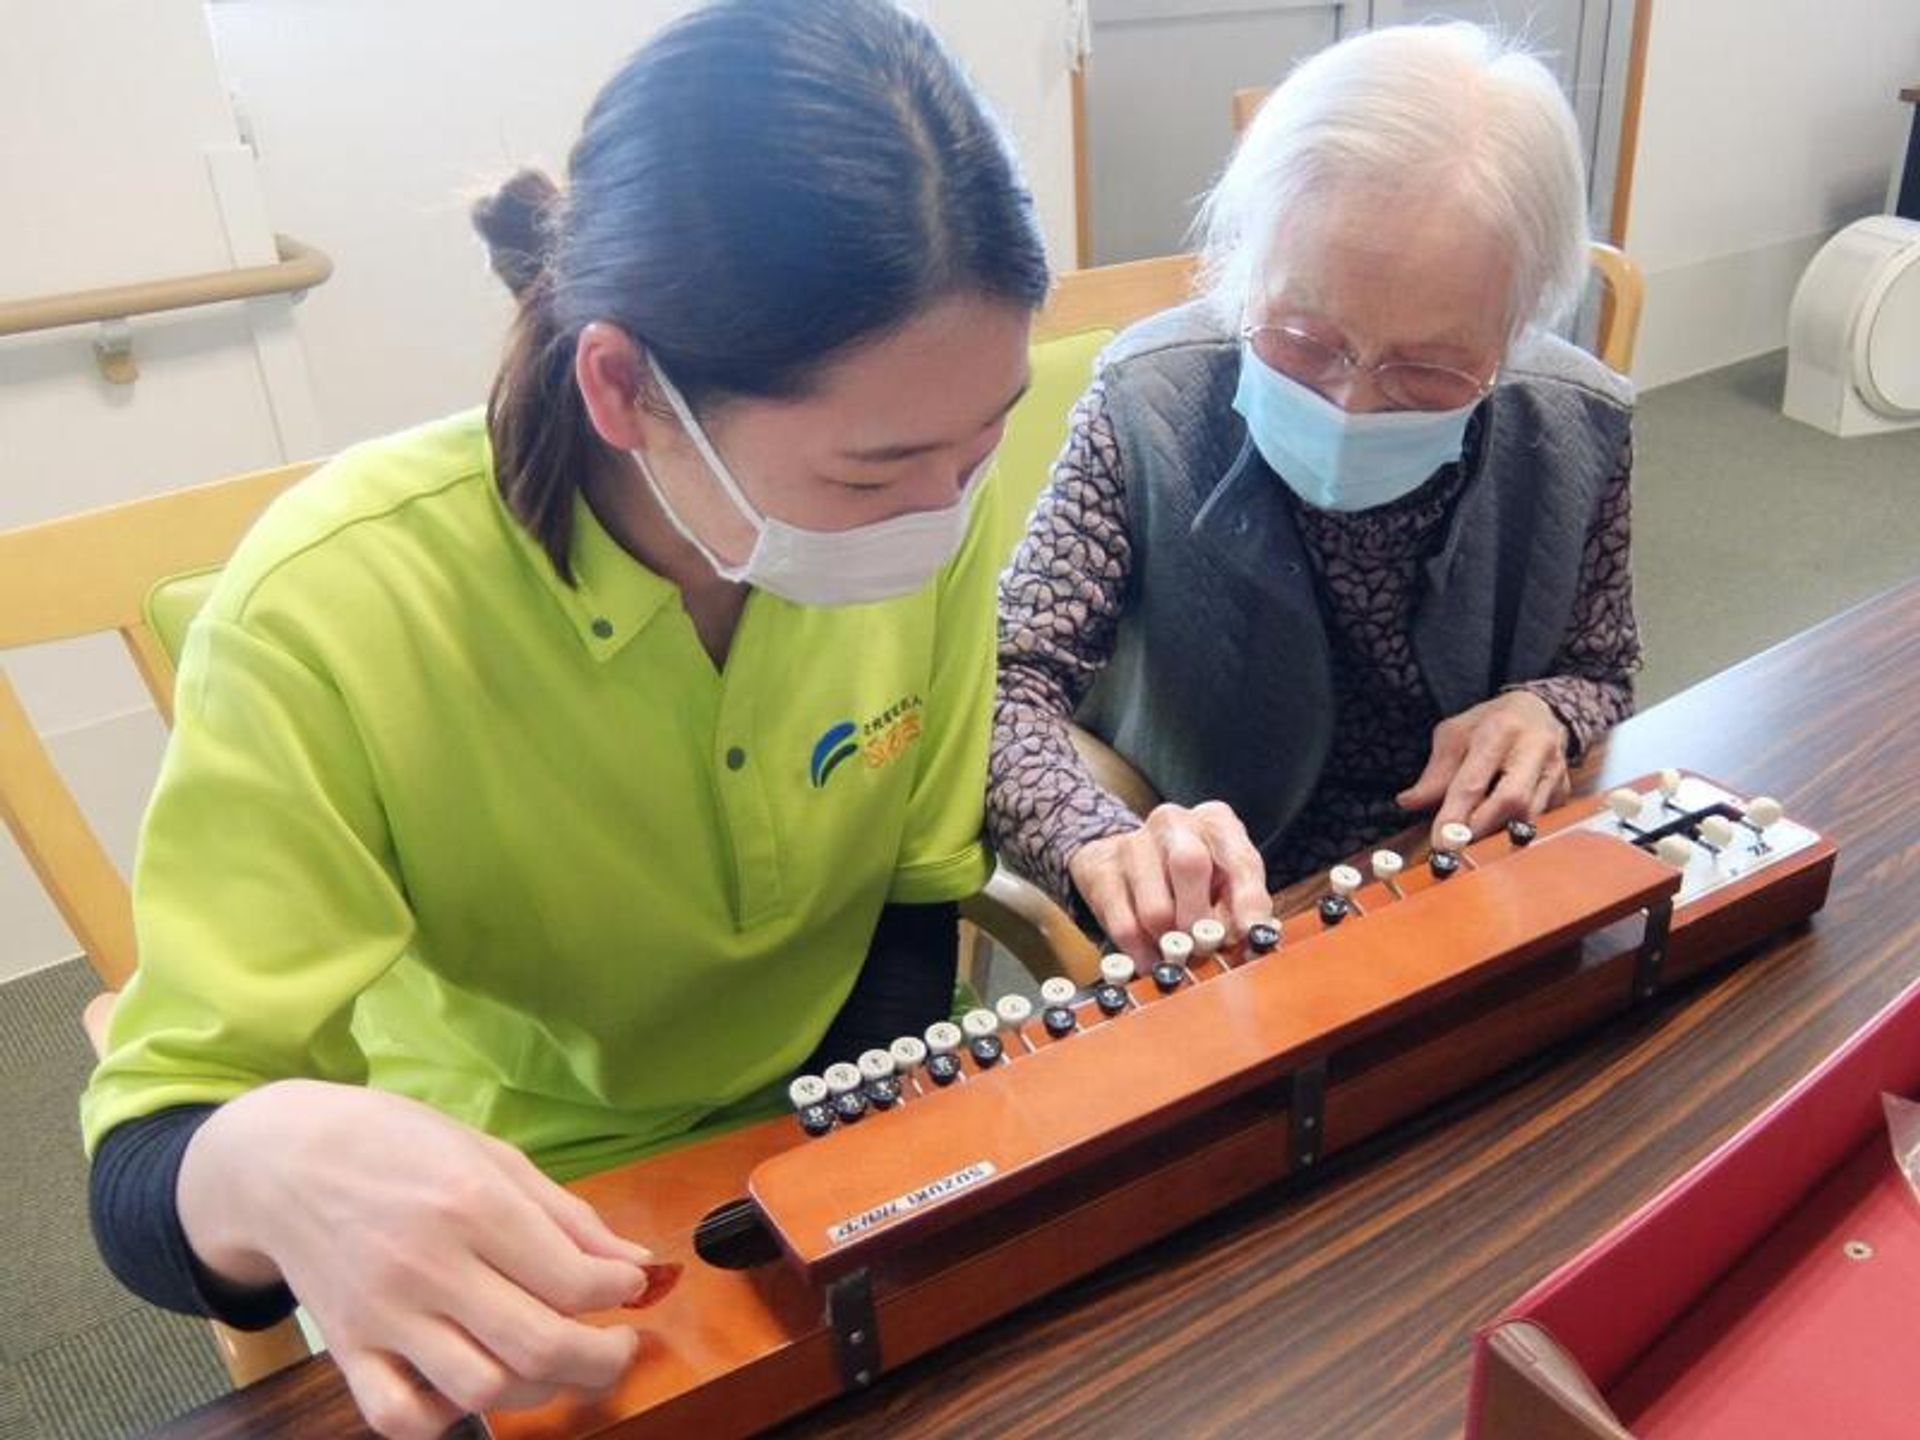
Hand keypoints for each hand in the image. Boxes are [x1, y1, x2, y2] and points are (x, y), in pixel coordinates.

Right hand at [179, 1081, 651, 1439]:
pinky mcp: (347, 1349)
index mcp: (472, 1205)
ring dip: (539, 1390)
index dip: (621, 1292)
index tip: (631, 1286)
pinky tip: (474, 1385)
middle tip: (619, 1347)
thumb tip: (636, 1264)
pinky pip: (400, 1415)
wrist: (283, 1159)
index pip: (573, 1280)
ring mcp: (384, 1315)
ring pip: (482, 1390)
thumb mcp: (491, 1154)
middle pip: (538, 1346)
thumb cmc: (398, 1144)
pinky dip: (446, 1419)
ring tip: (556, 1362)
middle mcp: (429, 1266)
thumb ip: (567, 1215)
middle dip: (601, 1359)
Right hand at [1066, 801, 1271, 965]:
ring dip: (1170, 944)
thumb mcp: (1224, 881)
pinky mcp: (1100, 869)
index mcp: (1216, 822)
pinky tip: (1150, 961)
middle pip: (1189, 864)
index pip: (1239, 860)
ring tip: (1177, 957)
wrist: (1125, 857)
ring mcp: (1133, 843)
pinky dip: (1142, 953)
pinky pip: (1124, 925)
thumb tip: (1256, 939)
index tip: (1253, 936)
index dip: (1249, 902)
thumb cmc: (1190, 877)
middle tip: (1204, 950)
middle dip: (1200, 920)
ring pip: (1155, 909)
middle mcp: (1174, 822)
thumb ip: (1242, 907)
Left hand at [1397, 691, 1570, 846]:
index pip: (1474, 782)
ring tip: (1476, 839)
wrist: (1538, 709)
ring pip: (1529, 816)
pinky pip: (1542, 819)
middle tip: (1456, 848)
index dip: (1455, 816)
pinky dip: (1517, 828)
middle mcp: (1534, 749)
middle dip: (1480, 829)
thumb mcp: (1455, 734)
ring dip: (1498, 833)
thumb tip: (1410, 802)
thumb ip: (1435, 771)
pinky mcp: (1564, 789)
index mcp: (1500, 730)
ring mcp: (1554, 771)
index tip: (1440, 843)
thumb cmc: (1491, 723)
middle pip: (1511, 802)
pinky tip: (1501, 827)